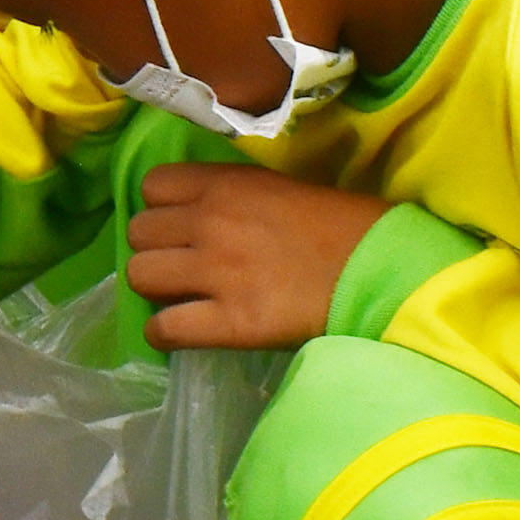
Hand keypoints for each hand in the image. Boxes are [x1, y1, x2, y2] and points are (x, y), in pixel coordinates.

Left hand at [122, 164, 391, 350]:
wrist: (380, 269)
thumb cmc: (340, 226)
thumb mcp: (277, 189)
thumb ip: (231, 197)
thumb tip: (195, 215)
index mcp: (224, 185)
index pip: (152, 186)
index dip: (161, 209)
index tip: (179, 226)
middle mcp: (210, 223)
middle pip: (138, 233)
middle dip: (154, 251)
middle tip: (180, 267)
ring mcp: (217, 273)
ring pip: (140, 277)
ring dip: (154, 290)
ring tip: (179, 298)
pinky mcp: (231, 322)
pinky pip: (164, 329)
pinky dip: (162, 334)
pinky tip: (178, 333)